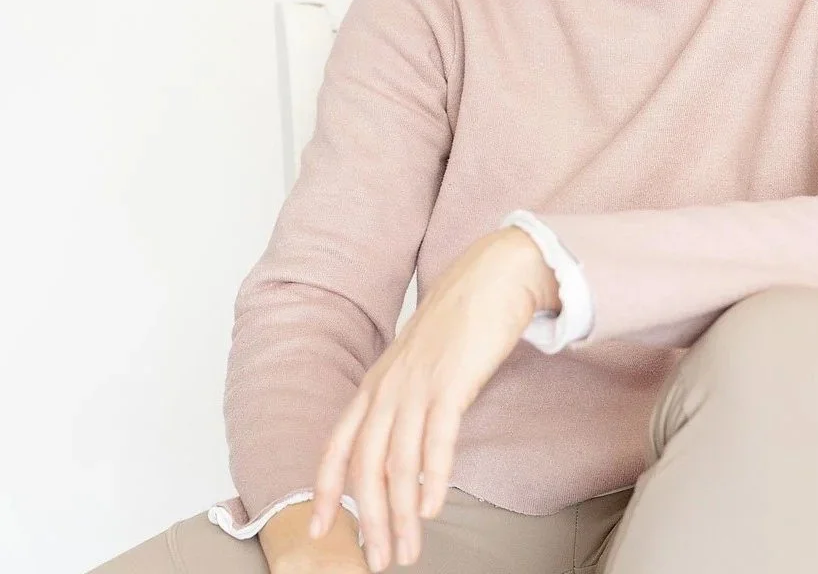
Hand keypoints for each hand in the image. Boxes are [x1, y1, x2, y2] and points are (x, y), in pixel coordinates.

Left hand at [306, 227, 557, 570]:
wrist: (494, 275)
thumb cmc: (460, 321)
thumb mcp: (416, 362)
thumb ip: (403, 399)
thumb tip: (402, 445)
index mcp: (375, 382)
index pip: (338, 445)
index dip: (326, 490)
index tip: (322, 531)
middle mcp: (388, 386)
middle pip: (367, 467)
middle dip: (371, 521)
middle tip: (380, 560)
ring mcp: (417, 383)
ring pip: (399, 464)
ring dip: (402, 514)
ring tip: (410, 549)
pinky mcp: (451, 382)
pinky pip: (435, 440)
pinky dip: (432, 479)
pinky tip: (432, 508)